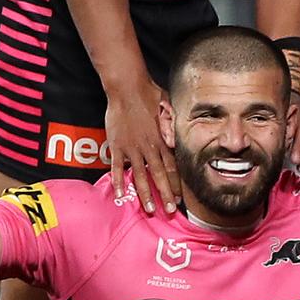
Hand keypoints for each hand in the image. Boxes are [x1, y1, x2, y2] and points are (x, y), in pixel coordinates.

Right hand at [105, 78, 178, 212]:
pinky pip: (117, 167)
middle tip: (171, 212)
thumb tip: (175, 143)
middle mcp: (149, 147)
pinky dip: (118, 181)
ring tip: (150, 209)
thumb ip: (173, 126)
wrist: (127, 87)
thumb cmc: (150, 94)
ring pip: (140, 176)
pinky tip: (119, 195)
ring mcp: (132, 148)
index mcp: (163, 140)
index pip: (173, 167)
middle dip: (166, 195)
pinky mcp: (117, 146)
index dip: (177, 184)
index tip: (182, 198)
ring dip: (146, 194)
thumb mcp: (169, 108)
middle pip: (159, 176)